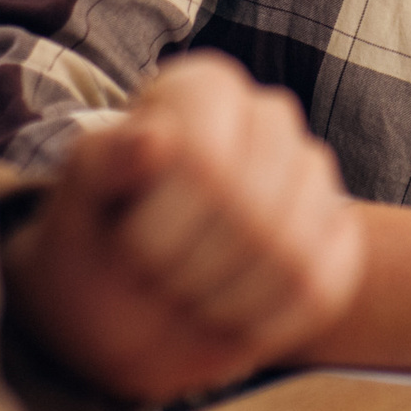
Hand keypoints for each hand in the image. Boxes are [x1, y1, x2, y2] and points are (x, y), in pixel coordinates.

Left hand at [0, 50, 364, 405]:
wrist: (125, 306)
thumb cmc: (95, 246)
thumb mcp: (72, 208)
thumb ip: (100, 163)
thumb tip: (153, 136)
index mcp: (202, 89)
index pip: (205, 164)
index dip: (161, 229)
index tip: (130, 250)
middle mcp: (268, 116)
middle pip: (252, 213)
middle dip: (191, 271)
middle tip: (158, 281)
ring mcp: (311, 173)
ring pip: (293, 254)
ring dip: (225, 302)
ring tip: (189, 298)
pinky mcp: (337, 233)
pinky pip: (324, 287)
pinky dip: (269, 322)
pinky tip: (230, 317)